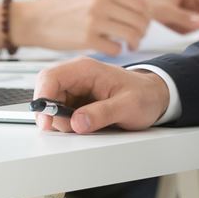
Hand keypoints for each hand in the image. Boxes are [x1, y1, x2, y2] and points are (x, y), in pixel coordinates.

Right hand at [12, 0, 150, 54]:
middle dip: (142, 31)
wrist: (35, 19)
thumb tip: (135, 11)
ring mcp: (95, 20)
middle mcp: (102, 2)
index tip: (142, 25)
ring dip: (134, 42)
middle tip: (137, 38)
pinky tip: (111, 49)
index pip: (140, 4)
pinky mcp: (87, 39)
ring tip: (129, 46)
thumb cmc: (62, 9)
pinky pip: (115, 48)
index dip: (146, 17)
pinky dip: (118, 51)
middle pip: (140, 19)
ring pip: (131, 34)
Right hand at [32, 58, 170, 133]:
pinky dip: (68, 124)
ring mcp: (76, 89)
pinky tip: (87, 125)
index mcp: (85, 69)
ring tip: (90, 125)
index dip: (43, 99)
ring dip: (63, 122)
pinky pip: (62, 114)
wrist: (155, 96)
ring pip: (52, 107)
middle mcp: (77, 77)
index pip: (50, 77)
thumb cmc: (144, 95)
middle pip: (47, 93)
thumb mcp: (128, 106)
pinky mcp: (77, 101)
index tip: (47, 122)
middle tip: (74, 128)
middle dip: (54, 115)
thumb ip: (102, 113)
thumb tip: (76, 122)